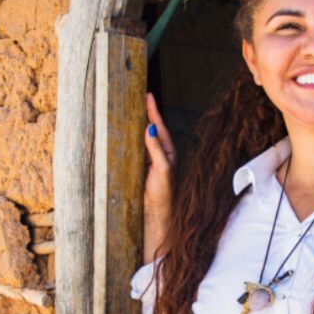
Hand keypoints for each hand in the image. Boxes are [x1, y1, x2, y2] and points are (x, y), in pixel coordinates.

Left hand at [144, 93, 175, 262]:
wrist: (161, 219)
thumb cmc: (153, 200)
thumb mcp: (149, 175)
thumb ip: (150, 154)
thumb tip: (145, 133)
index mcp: (161, 158)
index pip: (156, 132)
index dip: (152, 115)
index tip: (146, 97)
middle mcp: (166, 159)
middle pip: (160, 130)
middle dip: (153, 112)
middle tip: (146, 94)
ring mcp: (167, 165)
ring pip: (162, 138)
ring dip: (155, 121)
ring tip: (147, 103)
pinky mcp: (165, 174)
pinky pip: (161, 154)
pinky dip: (156, 142)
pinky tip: (149, 129)